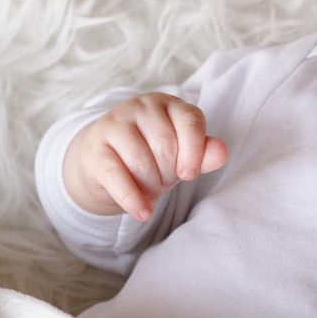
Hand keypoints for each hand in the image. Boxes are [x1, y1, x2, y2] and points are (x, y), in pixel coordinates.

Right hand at [63, 93, 227, 218]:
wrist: (105, 160)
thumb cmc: (151, 155)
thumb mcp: (181, 155)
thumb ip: (203, 154)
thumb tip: (222, 153)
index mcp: (168, 104)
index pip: (190, 122)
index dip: (194, 152)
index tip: (188, 175)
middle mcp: (140, 107)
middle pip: (165, 147)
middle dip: (168, 174)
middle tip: (162, 181)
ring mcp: (114, 124)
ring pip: (141, 163)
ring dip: (151, 187)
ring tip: (149, 189)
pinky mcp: (94, 149)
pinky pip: (116, 176)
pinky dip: (132, 199)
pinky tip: (142, 213)